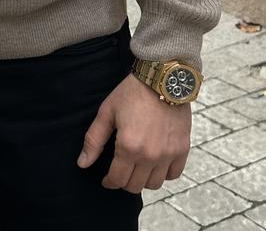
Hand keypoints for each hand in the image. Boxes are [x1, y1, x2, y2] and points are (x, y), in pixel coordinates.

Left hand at [76, 72, 190, 191]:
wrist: (161, 79)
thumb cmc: (132, 93)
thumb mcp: (107, 112)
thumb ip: (94, 140)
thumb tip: (82, 164)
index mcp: (128, 147)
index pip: (117, 179)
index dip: (109, 182)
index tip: (107, 179)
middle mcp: (150, 155)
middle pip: (135, 186)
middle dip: (124, 181)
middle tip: (121, 170)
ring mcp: (168, 154)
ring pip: (154, 184)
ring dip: (144, 179)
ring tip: (137, 166)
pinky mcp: (182, 149)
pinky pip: (173, 174)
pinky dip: (163, 173)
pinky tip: (155, 162)